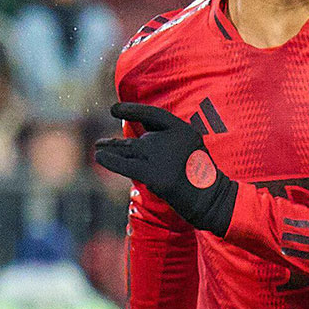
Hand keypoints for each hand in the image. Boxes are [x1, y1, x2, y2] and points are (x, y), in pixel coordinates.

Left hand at [94, 102, 236, 235]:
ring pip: (129, 150)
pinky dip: (110, 160)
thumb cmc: (198, 177)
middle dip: (117, 143)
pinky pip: (125, 164)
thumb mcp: (189, 149)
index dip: (132, 110)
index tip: (113, 109)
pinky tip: (99, 156)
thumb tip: (133, 140)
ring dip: (110, 149)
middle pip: (138, 139)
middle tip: (100, 143)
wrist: (210, 199)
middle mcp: (170, 139)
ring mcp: (162, 157)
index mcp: (182, 130)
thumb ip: (165, 141)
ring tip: (98, 148)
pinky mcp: (154, 175)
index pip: (153, 115)